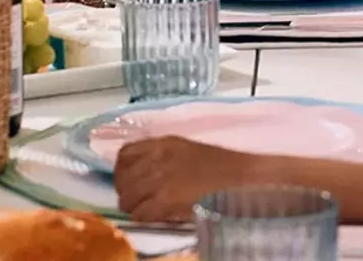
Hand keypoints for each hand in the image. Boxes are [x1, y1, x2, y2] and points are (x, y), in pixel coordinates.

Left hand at [115, 137, 269, 220]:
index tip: (126, 179)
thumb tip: (142, 172)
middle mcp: (157, 158)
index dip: (121, 170)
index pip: (125, 154)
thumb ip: (162, 156)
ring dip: (132, 206)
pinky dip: (142, 218)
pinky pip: (140, 213)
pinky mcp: (166, 201)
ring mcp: (160, 180)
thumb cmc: (221, 165)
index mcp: (163, 143)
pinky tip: (153, 217)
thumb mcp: (186, 150)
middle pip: (123, 178)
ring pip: (127, 197)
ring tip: (143, 210)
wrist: (241, 178)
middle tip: (133, 200)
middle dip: (125, 191)